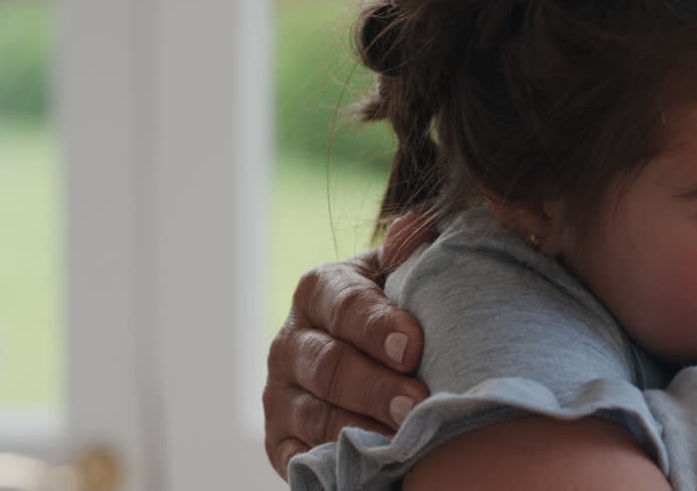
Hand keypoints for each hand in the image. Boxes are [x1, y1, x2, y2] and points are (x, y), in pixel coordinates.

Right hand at [262, 215, 437, 478]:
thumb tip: (415, 229)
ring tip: (403, 442)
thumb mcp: (401, 273)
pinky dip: (331, 464)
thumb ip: (411, 252)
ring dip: (360, 430)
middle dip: (375, 386)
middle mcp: (290, 341)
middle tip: (416, 404)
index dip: (377, 325)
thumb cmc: (399, 308)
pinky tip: (369, 466)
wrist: (371, 356)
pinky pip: (299, 458)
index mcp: (320, 289)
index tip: (413, 346)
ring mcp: (280, 394)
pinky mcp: (279, 441)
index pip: (344, 305)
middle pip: (328, 366)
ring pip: (315, 415)